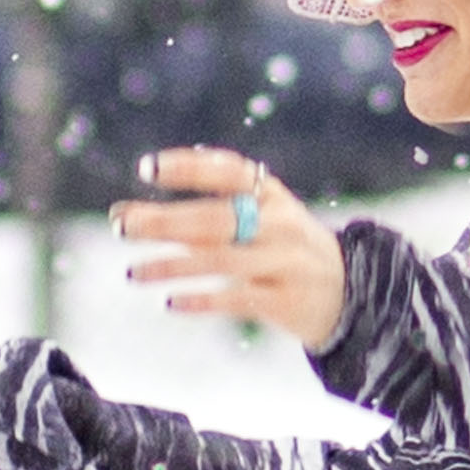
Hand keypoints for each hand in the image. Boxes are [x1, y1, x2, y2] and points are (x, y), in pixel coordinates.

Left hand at [109, 148, 349, 352]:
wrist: (349, 291)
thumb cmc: (282, 248)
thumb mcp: (258, 218)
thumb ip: (198, 215)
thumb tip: (126, 213)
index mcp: (271, 195)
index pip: (228, 171)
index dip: (188, 167)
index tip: (146, 168)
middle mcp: (279, 224)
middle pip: (215, 219)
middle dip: (164, 222)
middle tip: (121, 225)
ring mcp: (283, 263)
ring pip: (219, 261)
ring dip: (170, 266)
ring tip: (133, 272)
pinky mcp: (284, 301)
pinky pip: (236, 299)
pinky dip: (201, 300)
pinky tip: (170, 302)